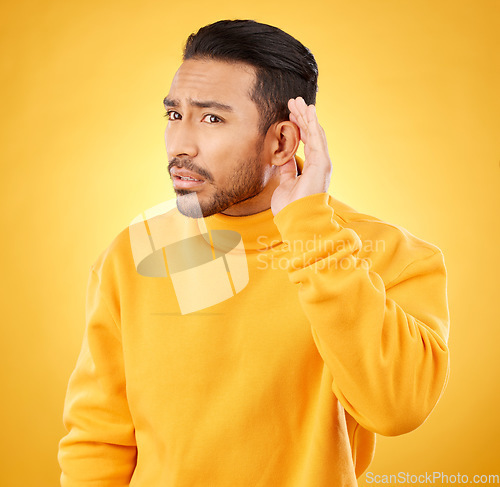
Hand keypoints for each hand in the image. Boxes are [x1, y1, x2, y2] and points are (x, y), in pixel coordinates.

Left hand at [271, 97, 331, 215]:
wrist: (296, 219)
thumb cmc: (291, 207)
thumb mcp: (286, 182)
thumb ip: (288, 168)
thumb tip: (284, 156)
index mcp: (312, 169)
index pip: (306, 143)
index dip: (299, 127)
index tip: (290, 115)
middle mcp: (319, 164)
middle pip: (311, 135)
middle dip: (302, 117)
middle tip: (294, 102)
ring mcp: (322, 163)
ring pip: (314, 133)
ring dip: (306, 116)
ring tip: (298, 102)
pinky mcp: (321, 163)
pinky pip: (317, 138)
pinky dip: (312, 123)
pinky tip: (308, 111)